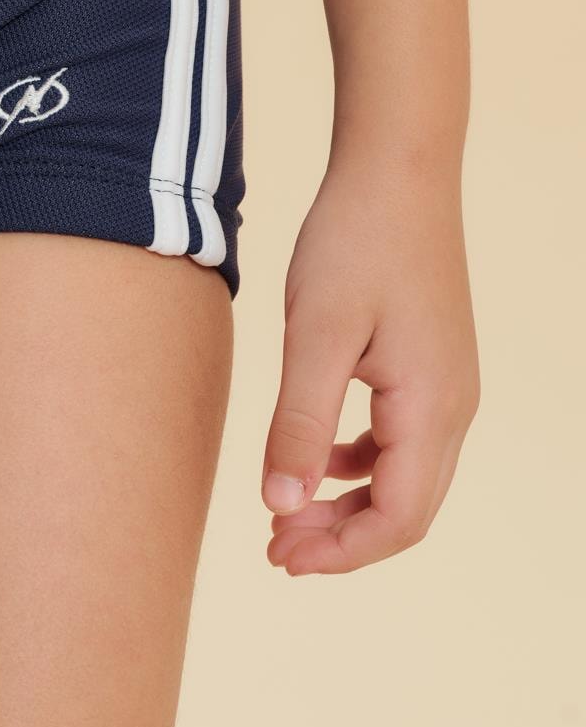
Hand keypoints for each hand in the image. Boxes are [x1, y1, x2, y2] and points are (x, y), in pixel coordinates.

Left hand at [261, 147, 479, 573]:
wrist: (397, 170)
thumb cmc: (355, 242)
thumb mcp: (316, 334)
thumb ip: (301, 423)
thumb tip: (280, 505)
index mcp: (431, 406)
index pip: (399, 518)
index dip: (341, 552)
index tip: (280, 557)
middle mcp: (453, 405)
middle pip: (407, 508)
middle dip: (341, 538)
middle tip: (273, 548)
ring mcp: (446, 384)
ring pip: (404, 476)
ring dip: (348, 503)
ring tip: (285, 512)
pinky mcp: (429, 364)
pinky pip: (400, 439)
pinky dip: (357, 463)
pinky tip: (314, 457)